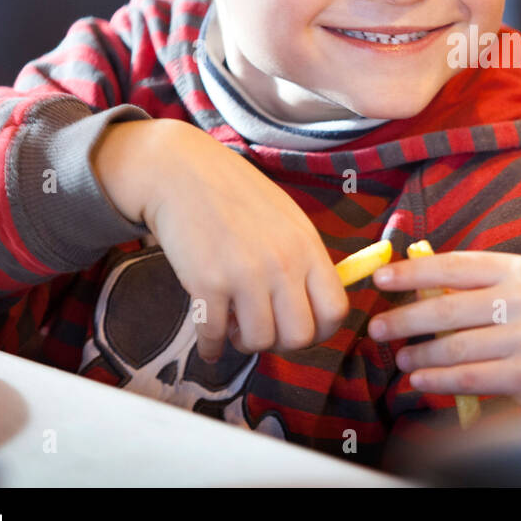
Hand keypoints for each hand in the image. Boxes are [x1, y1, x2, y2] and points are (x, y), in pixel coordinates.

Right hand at [92, 118, 346, 361]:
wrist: (183, 172)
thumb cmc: (237, 196)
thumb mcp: (288, 219)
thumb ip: (304, 260)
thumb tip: (314, 305)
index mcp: (308, 247)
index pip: (336, 310)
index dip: (321, 331)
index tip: (299, 329)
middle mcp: (283, 263)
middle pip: (300, 336)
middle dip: (281, 343)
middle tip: (263, 330)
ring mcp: (245, 274)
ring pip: (259, 341)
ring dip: (244, 343)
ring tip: (233, 326)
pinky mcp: (206, 283)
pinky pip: (215, 336)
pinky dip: (211, 347)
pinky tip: (209, 342)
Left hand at [367, 251, 520, 420]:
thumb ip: (488, 289)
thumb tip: (423, 288)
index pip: (456, 265)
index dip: (413, 272)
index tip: (382, 278)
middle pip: (447, 307)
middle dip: (405, 318)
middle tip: (377, 327)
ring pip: (454, 346)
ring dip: (420, 355)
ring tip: (401, 359)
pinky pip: (470, 377)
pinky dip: (439, 380)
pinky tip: (420, 381)